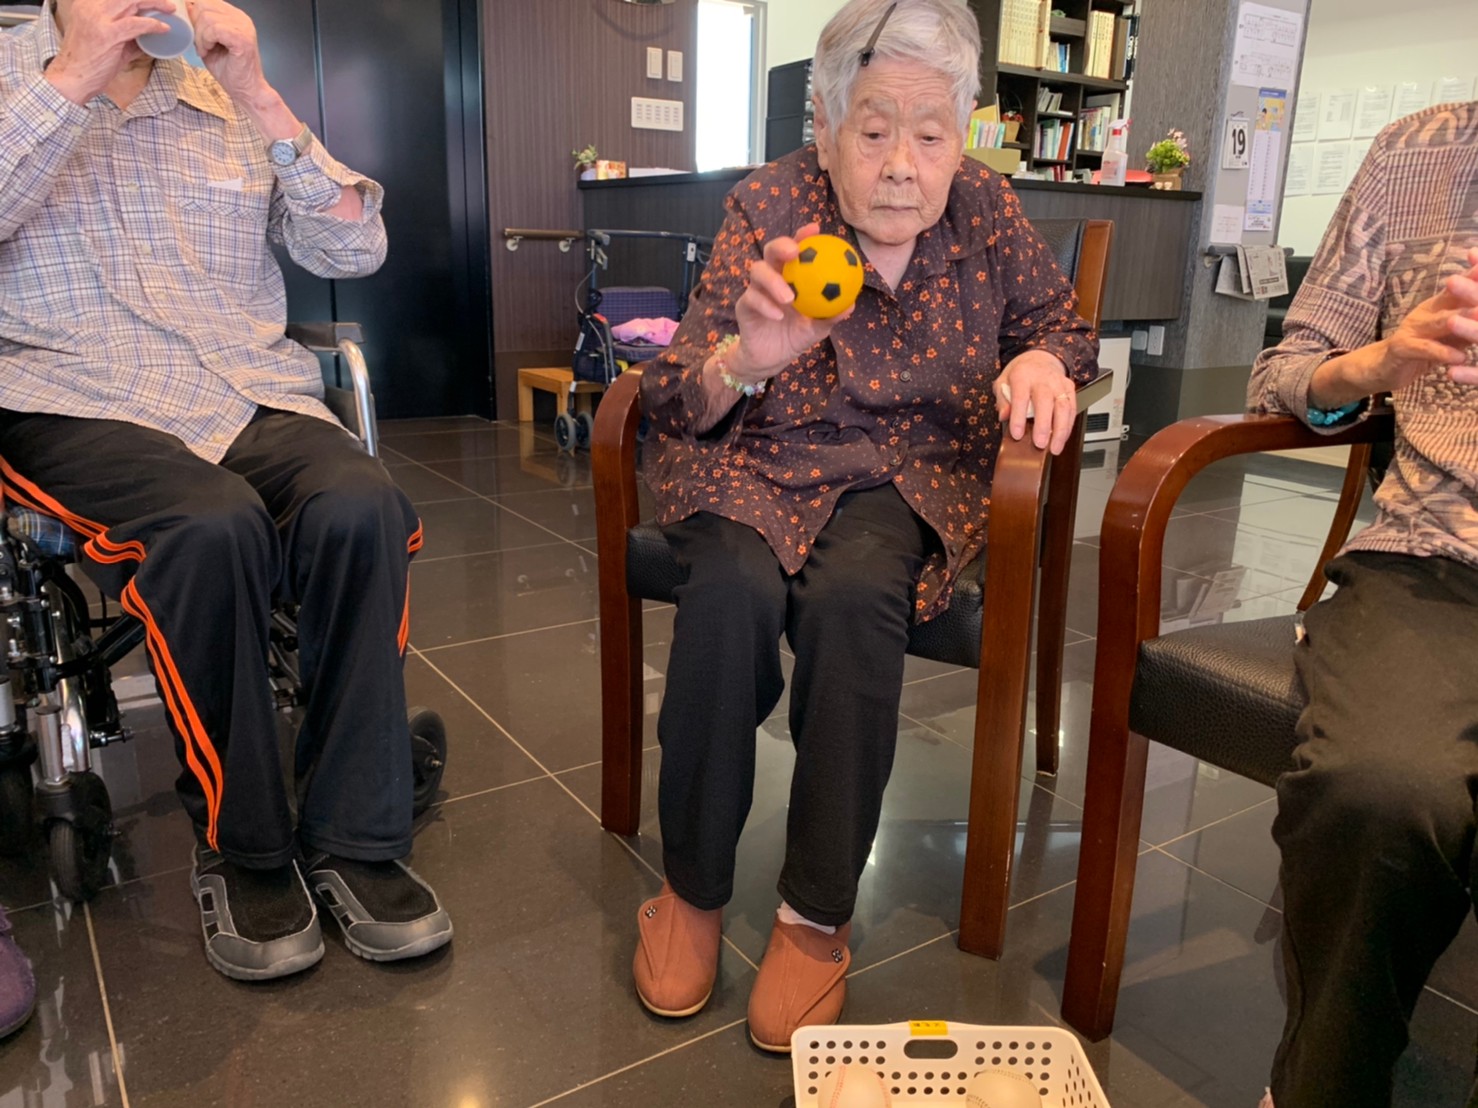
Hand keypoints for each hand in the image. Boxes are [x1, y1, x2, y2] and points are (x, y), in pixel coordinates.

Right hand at [46, 0, 171, 103]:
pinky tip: (163, 28)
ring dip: (155, 3)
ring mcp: (98, 18)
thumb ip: (125, 33)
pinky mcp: (107, 34)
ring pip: (131, 1)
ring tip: (169, 9)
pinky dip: (152, 24)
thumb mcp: (105, 39)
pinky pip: (135, 24)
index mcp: (87, 4)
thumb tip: (147, 34)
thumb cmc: (89, 61)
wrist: (72, 77)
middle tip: (167, 3)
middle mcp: (91, 6)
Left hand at [188, 0, 267, 104]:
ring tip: (205, 50)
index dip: (193, 13)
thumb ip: (199, 24)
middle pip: (204, 4)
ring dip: (200, 36)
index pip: (206, 0)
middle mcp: (240, 18)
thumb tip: (186, 7)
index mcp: (234, 16)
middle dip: (195, 25)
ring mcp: (243, 27)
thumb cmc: (228, 70)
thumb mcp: (208, 42)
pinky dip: (206, 41)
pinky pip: (214, 29)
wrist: (246, 91)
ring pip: (207, 17)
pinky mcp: (242, 38)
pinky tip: (208, 51)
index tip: (194, 33)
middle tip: (200, 44)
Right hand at [721, 222, 855, 388]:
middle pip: (771, 251)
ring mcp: (756, 289)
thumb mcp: (817, 328)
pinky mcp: (743, 306)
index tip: (815, 229)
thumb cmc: (796, 335)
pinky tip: (778, 314)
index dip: (803, 235)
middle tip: (795, 252)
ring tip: (789, 297)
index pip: (796, 249)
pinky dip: (765, 305)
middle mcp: (772, 277)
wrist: (772, 358)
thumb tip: (851, 305)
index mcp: (792, 275)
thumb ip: (830, 315)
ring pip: (757, 271)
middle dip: (781, 245)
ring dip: (773, 281)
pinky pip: (751, 299)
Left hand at [992, 350, 1075, 453]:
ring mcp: (1058, 383)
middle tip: (1040, 444)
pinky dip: (1069, 426)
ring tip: (1054, 448)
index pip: (1020, 397)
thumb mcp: (1003, 382)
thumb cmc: (1021, 374)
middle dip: (1043, 425)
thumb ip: (1002, 400)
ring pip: (1063, 407)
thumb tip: (1004, 416)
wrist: (1040, 358)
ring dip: (1061, 430)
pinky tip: (1062, 439)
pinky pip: (1072, 408)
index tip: (1017, 434)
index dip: (1018, 417)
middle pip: (1045, 402)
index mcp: (1022, 375)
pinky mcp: (1070, 388)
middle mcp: (1042, 378)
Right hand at [1315, 248, 1477, 401]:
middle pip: (1454, 296)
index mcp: (1440, 303)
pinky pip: (1426, 349)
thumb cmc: (1422, 347)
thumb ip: (1470, 317)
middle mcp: (1427, 310)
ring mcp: (1413, 328)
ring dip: (1462, 319)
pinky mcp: (1402, 348)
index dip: (1476, 273)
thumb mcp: (1449, 330)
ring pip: (1441, 322)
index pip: (1463, 282)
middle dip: (1474, 292)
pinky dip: (1444, 353)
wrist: (1382, 366)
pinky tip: (1461, 358)